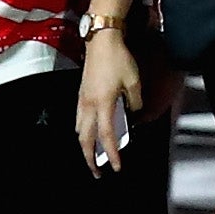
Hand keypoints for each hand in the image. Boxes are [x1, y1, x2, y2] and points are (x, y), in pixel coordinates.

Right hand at [73, 25, 145, 172]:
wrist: (102, 40)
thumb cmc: (119, 59)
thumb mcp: (134, 81)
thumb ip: (135, 102)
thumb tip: (134, 114)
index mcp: (103, 104)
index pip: (107, 136)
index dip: (112, 154)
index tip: (116, 167)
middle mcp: (89, 105)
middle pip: (85, 140)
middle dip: (90, 159)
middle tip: (97, 172)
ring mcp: (82, 100)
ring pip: (79, 131)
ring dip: (84, 146)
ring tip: (92, 156)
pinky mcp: (81, 94)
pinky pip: (79, 120)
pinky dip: (83, 132)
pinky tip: (89, 133)